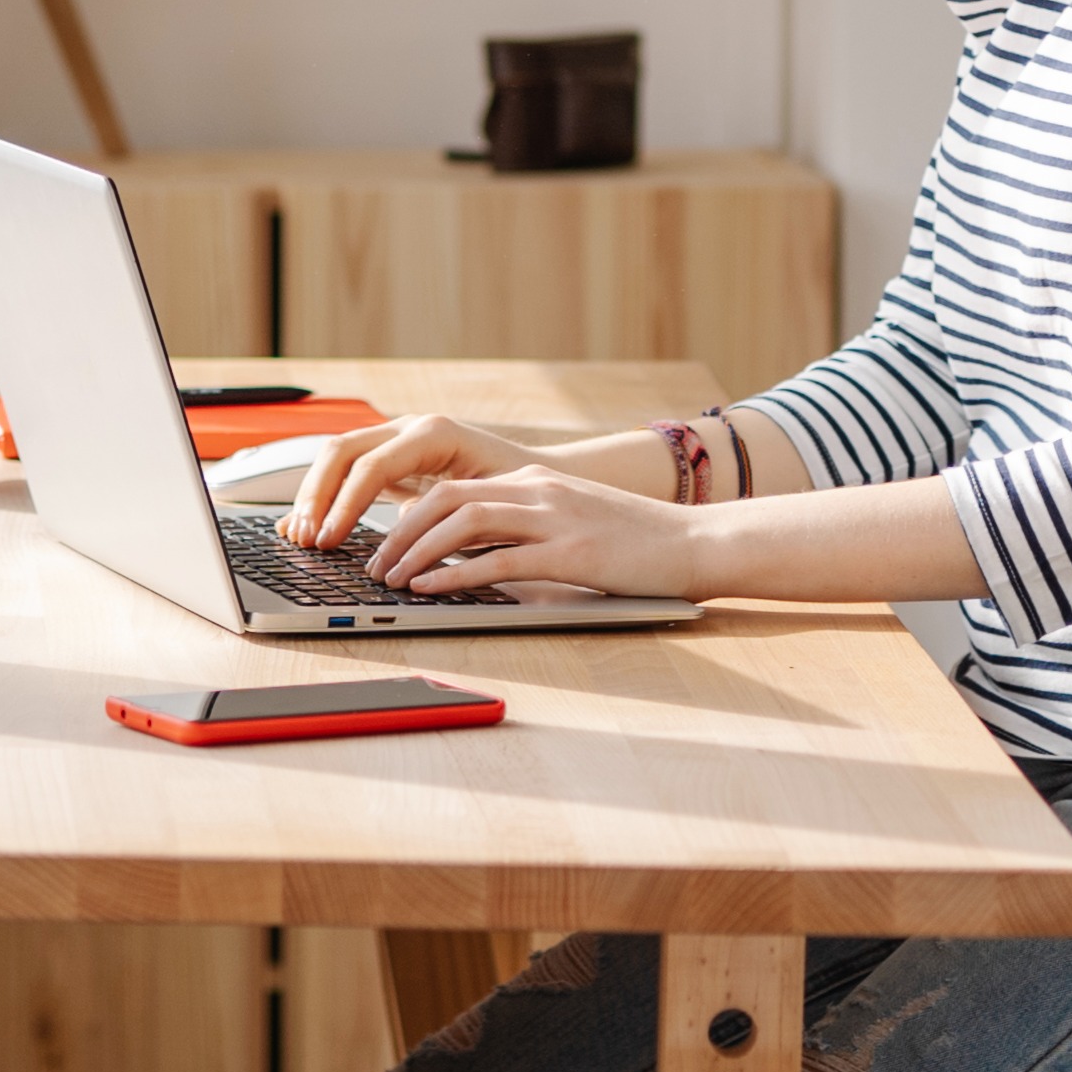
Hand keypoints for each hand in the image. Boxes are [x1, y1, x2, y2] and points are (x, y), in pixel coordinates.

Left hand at [357, 461, 704, 600]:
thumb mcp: (573, 523)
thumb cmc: (638, 544)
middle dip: (400, 533)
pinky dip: (455, 575)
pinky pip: (497, 560)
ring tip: (391, 580)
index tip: (385, 547)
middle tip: (374, 566)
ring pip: (462, 523)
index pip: (454, 489)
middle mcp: (538, 490)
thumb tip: (475, 561)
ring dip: (417, 552)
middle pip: (446, 499)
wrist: (697, 543)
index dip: (410, 517)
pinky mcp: (570, 553)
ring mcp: (554, 518)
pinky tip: (430, 590)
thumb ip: (526, 532)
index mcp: (535, 481)